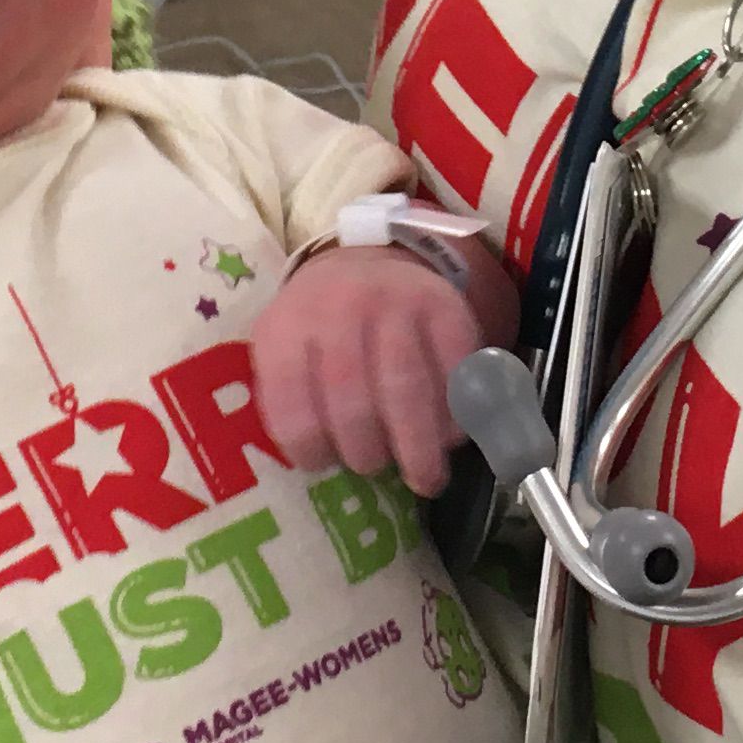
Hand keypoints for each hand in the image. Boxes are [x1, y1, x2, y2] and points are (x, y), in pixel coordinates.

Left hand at [251, 248, 493, 495]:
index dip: (308, 446)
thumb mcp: (285, 348)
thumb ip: (287, 398)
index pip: (291, 402)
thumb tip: (319, 465)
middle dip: (366, 451)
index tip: (324, 465)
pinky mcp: (444, 303)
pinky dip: (457, 412)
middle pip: (352, 400)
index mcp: (288, 326)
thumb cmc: (322, 327)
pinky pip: (454, 369)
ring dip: (418, 445)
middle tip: (375, 469)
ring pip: (407, 388)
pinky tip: (452, 437)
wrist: (372, 262)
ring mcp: (395, 301)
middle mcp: (339, 307)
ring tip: (425, 479)